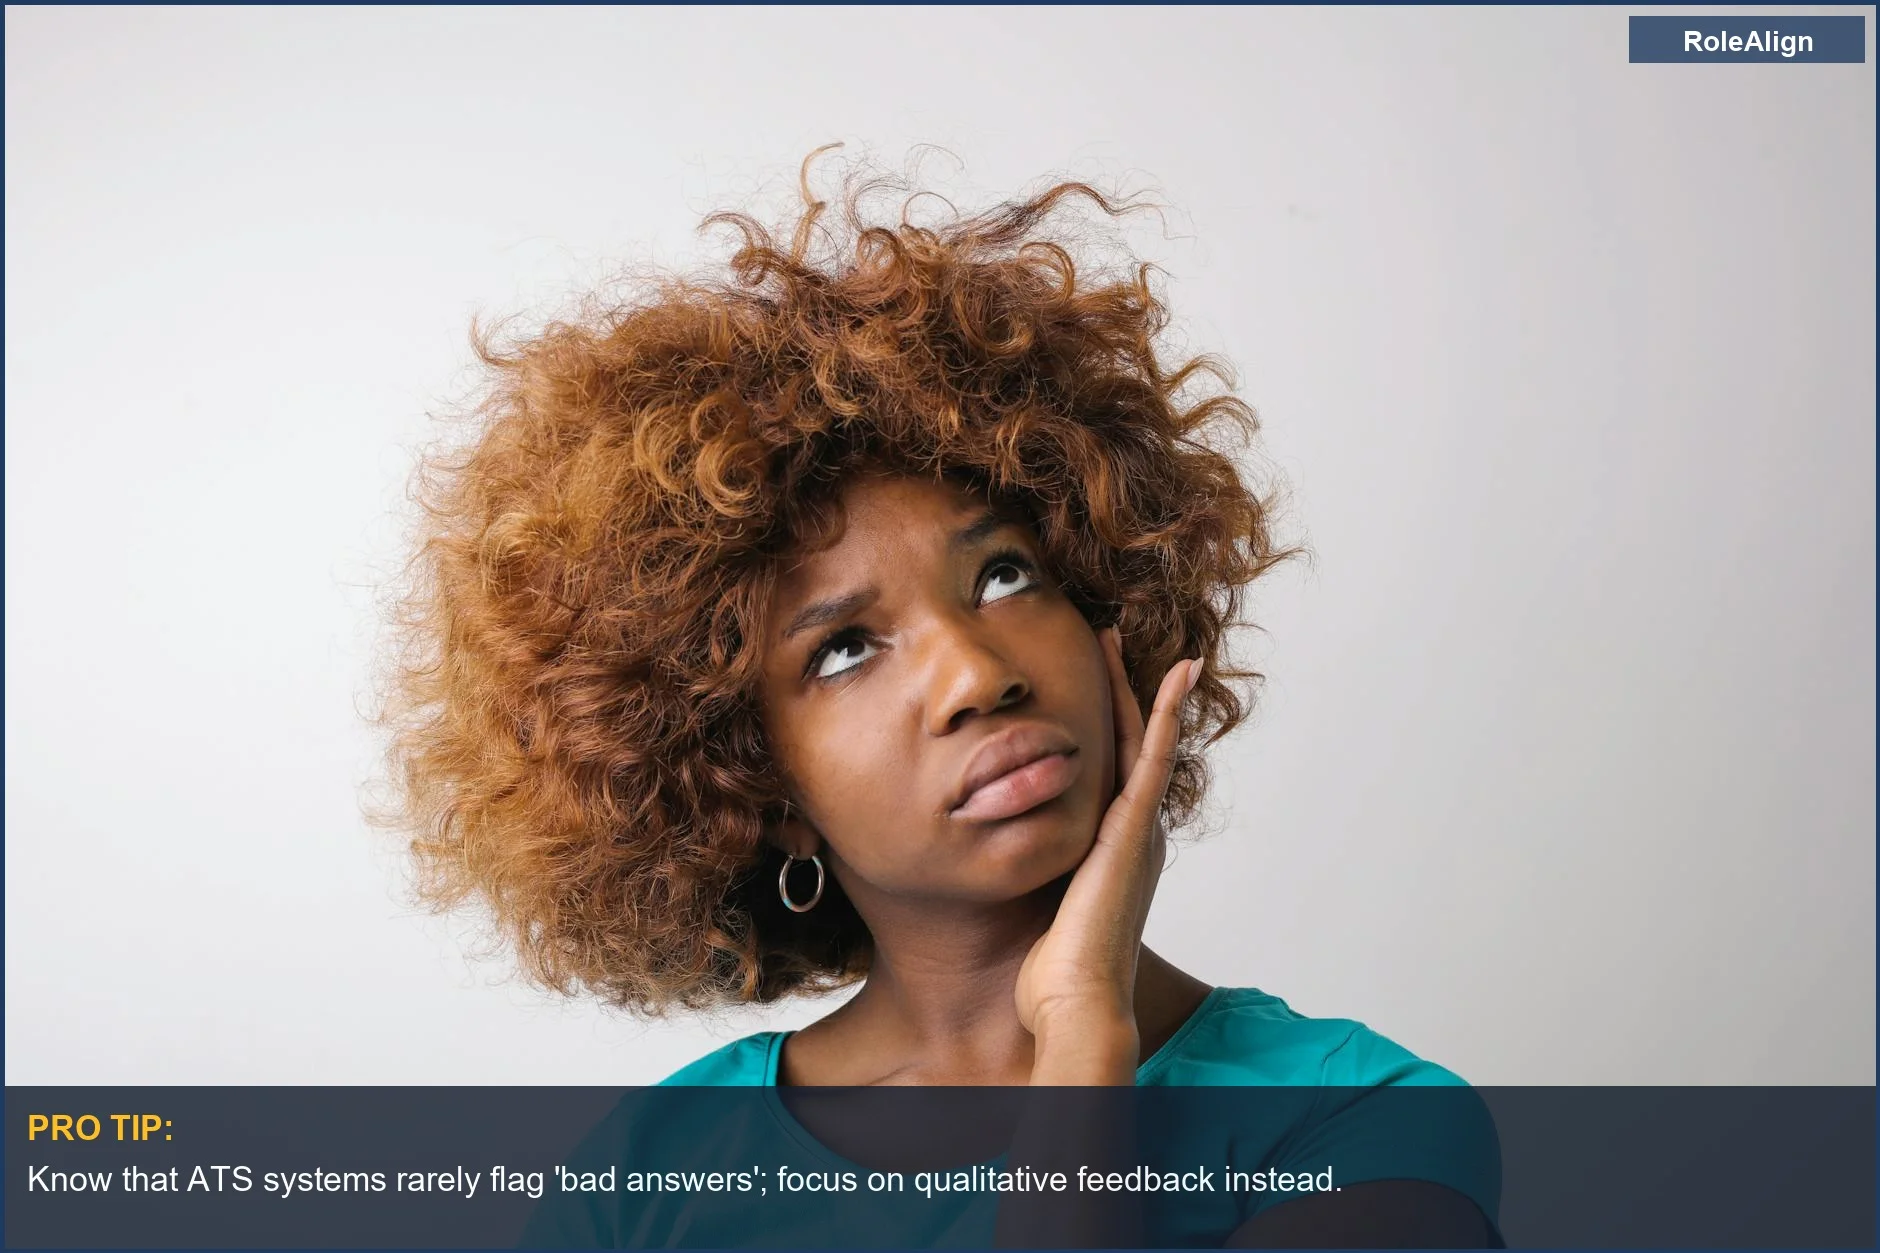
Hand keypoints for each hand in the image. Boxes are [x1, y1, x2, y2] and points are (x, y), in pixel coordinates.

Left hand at [1014, 625, 1198, 1079]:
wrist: (1076, 1002)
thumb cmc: (1051, 973)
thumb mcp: (1039, 905)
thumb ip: (1031, 875)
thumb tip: (996, 859)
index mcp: (1114, 850)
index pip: (1111, 771)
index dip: (1105, 725)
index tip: (1091, 683)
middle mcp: (1135, 833)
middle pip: (1130, 744)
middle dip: (1120, 691)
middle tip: (1107, 640)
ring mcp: (1140, 828)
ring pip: (1143, 738)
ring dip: (1137, 685)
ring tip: (1123, 638)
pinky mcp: (1136, 828)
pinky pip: (1154, 755)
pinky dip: (1165, 712)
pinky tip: (1176, 674)